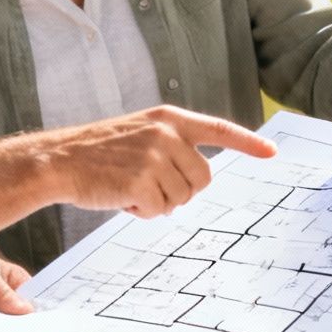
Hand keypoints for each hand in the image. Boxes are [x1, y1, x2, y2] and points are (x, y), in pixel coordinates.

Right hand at [38, 105, 275, 217]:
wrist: (59, 160)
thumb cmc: (98, 153)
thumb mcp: (139, 134)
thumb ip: (171, 147)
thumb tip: (197, 181)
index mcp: (168, 118)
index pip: (219, 129)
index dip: (248, 143)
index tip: (272, 153)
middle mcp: (167, 134)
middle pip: (204, 179)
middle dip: (183, 191)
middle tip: (150, 187)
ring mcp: (155, 156)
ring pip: (183, 198)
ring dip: (160, 203)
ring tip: (130, 188)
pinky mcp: (142, 181)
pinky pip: (161, 211)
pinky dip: (144, 212)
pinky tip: (122, 198)